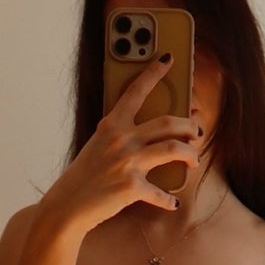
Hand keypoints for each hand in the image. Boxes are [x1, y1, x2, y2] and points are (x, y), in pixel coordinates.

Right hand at [43, 53, 200, 233]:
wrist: (68, 205)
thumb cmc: (84, 176)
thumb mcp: (99, 146)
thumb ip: (121, 137)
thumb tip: (151, 138)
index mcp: (112, 125)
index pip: (135, 91)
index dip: (153, 73)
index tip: (167, 59)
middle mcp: (121, 139)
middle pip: (167, 122)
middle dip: (189, 126)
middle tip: (197, 132)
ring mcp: (127, 162)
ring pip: (173, 148)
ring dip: (191, 154)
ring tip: (194, 159)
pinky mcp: (131, 187)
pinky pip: (161, 193)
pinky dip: (170, 200)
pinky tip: (173, 202)